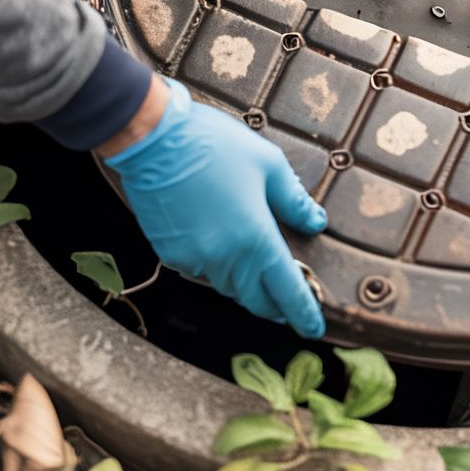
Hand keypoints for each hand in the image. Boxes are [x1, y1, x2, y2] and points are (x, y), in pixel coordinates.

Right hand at [100, 78, 328, 337]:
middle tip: (288, 309)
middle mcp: (226, 258)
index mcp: (256, 238)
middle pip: (256, 299)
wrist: (154, 141)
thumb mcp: (268, 164)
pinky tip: (221, 252)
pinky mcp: (171, 254)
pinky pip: (202, 273)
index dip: (303, 313)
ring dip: (246, 288)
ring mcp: (195, 259)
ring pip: (228, 288)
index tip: (314, 329)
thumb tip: (315, 222)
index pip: (287, 290)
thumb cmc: (214, 146)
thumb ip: (294, 200)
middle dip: (274, 307)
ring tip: (258, 279)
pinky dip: (217, 270)